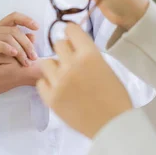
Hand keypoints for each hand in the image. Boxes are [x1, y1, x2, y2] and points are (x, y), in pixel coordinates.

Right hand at [0, 13, 38, 67]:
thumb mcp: (12, 50)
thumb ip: (21, 43)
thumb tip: (33, 36)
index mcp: (0, 27)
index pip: (14, 17)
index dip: (26, 20)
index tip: (37, 27)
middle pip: (14, 30)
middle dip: (26, 44)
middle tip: (34, 57)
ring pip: (8, 37)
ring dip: (19, 50)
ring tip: (26, 61)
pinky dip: (6, 48)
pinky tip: (14, 53)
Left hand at [37, 23, 132, 138]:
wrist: (112, 125)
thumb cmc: (115, 96)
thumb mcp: (105, 67)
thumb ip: (87, 54)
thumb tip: (73, 46)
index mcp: (89, 54)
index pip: (70, 29)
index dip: (72, 34)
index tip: (73, 40)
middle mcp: (71, 64)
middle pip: (58, 44)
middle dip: (65, 51)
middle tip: (72, 62)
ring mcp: (58, 82)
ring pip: (46, 62)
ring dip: (55, 67)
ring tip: (65, 78)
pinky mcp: (50, 98)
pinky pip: (41, 82)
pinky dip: (48, 84)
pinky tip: (60, 90)